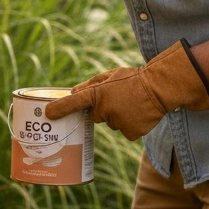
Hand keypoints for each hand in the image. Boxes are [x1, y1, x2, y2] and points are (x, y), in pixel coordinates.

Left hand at [45, 40, 208, 140]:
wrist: (161, 88)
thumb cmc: (134, 79)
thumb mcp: (111, 75)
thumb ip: (90, 84)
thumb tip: (73, 92)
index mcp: (98, 93)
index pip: (74, 102)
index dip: (60, 108)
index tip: (47, 114)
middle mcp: (105, 110)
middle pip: (95, 116)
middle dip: (103, 109)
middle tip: (119, 98)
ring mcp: (117, 123)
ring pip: (111, 124)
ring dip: (117, 116)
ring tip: (132, 104)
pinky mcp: (130, 133)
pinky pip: (124, 131)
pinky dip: (130, 125)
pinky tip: (138, 114)